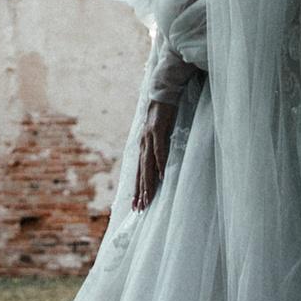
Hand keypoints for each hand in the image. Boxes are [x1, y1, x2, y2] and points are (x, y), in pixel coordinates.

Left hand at [127, 84, 179, 213]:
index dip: (138, 189)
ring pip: (147, 164)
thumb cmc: (163, 114)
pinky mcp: (157, 129)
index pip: (139, 172)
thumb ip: (159, 148)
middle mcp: (143, 143)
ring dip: (148, 182)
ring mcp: (148, 136)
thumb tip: (161, 165)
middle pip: (141, 172)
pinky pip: (159, 150)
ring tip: (148, 198)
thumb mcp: (160, 133)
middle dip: (141, 191)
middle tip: (141, 209)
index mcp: (143, 146)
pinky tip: (162, 175)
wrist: (163, 91)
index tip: (137, 206)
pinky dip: (160, 163)